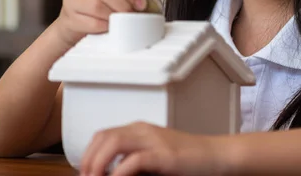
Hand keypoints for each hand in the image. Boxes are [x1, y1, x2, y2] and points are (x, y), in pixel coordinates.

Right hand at [54, 0, 146, 48]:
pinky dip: (104, 26)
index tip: (141, 5)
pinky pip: (91, 22)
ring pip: (96, 6)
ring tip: (121, 22)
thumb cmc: (98, 6)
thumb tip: (142, 4)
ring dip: (112, 16)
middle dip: (122, 5)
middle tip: (131, 15)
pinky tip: (109, 28)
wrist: (74, 22)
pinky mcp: (69, 17)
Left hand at [80, 122, 223, 175]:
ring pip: (114, 142)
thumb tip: (110, 173)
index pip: (103, 135)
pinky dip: (119, 172)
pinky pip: (134, 160)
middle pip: (104, 137)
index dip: (89, 154)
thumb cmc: (188, 160)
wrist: (216, 156)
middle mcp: (143, 131)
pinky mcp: (164, 155)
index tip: (84, 172)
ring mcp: (153, 141)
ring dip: (98, 163)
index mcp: (139, 130)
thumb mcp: (154, 158)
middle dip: (89, 159)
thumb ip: (134, 162)